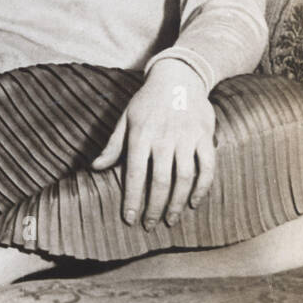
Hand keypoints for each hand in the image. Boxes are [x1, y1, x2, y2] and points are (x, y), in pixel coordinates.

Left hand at [91, 60, 215, 228]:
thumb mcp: (126, 119)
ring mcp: (187, 138)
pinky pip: (207, 167)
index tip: (128, 219)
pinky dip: (202, 187)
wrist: (179, 77)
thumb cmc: (147, 101)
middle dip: (154, 207)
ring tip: (170, 220)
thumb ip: (113, 145)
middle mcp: (164, 138)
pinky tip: (193, 202)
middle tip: (150, 225)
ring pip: (184, 177)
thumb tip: (95, 168)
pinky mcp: (205, 137)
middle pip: (159, 181)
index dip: (132, 199)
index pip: (134, 174)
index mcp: (141, 135)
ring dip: (176, 202)